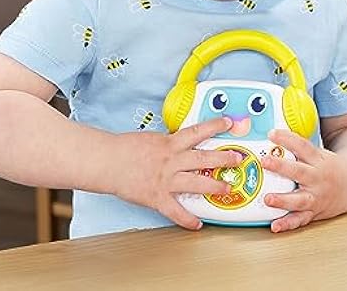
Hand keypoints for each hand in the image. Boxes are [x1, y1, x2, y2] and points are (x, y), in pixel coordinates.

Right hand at [110, 117, 242, 229]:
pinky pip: (176, 211)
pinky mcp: (158, 197)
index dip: (215, 126)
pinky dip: (187, 219)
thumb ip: (169, 143)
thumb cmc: (125, 148)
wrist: (108, 161)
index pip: (197, 131)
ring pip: (197, 182)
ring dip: (215, 186)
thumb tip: (181, 143)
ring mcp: (166, 179)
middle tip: (238, 158)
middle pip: (203, 157)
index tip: (228, 123)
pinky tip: (197, 224)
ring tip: (228, 188)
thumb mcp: (152, 138)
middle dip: (224, 158)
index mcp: (170, 143)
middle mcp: (172, 160)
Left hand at [261, 129, 346, 232]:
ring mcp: (316, 197)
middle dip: (281, 167)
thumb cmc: (330, 168)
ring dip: (283, 200)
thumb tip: (271, 134)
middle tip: (265, 161)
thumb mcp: (319, 154)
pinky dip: (287, 224)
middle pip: (299, 172)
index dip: (287, 138)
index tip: (272, 133)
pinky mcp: (314, 213)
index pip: (302, 146)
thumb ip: (297, 148)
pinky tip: (275, 225)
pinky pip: (300, 220)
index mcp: (319, 160)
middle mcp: (318, 179)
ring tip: (268, 199)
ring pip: (300, 200)